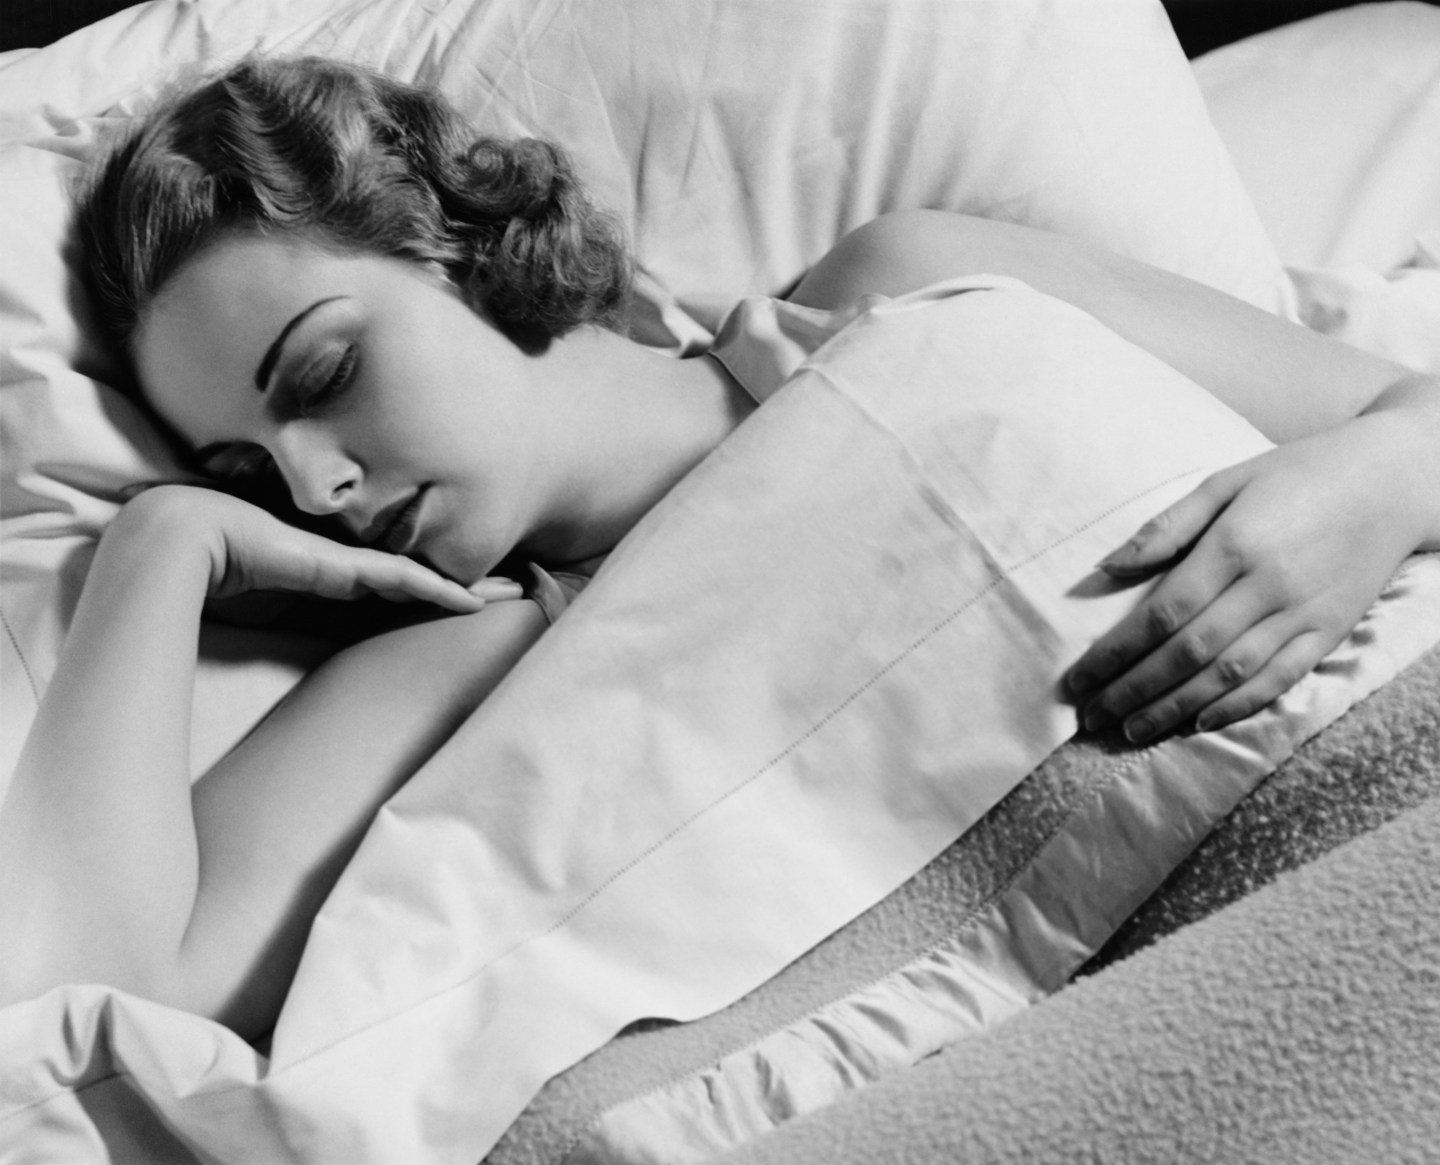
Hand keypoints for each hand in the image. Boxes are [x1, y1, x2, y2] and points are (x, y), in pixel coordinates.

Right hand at [124, 484, 519, 614]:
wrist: (185, 540)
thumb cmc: (217, 571)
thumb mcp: (270, 601)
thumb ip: (300, 612)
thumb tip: (328, 641)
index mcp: (336, 572)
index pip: (401, 582)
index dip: (440, 589)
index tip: (480, 596)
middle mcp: (351, 563)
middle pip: (427, 576)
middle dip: (474, 582)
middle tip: (521, 589)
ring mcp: (350, 561)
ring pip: (427, 576)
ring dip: (472, 588)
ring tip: (516, 594)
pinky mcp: (343, 566)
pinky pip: (403, 580)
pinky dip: (439, 592)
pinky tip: (474, 602)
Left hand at [1063, 413, 1433, 741]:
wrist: (1395, 479)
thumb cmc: (1298, 473)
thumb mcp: (1226, 482)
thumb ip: (1166, 528)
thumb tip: (1105, 569)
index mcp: (1234, 545)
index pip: (1161, 614)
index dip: (1115, 654)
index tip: (1077, 680)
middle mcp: (1267, 586)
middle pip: (1188, 653)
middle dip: (1132, 690)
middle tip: (1090, 718)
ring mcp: (1303, 614)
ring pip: (1229, 675)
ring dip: (1174, 708)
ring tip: (1130, 731)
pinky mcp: (1331, 631)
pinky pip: (1280, 679)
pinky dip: (1237, 706)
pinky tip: (1198, 724)